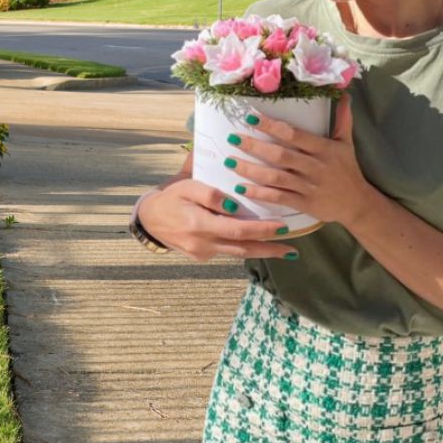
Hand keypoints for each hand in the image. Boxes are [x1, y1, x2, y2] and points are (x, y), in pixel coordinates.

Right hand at [137, 164, 296, 261]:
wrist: (150, 219)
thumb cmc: (172, 196)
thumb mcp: (186, 186)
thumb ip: (209, 194)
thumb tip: (232, 202)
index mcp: (199, 223)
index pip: (235, 229)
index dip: (259, 229)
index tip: (280, 226)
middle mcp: (202, 243)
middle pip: (242, 247)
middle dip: (270, 247)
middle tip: (292, 248)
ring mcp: (203, 252)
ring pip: (238, 253)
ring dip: (264, 252)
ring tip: (288, 252)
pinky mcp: (203, 255)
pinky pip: (229, 252)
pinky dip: (248, 248)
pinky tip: (264, 244)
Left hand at [229, 94, 371, 228]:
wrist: (357, 203)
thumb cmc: (348, 169)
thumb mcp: (346, 142)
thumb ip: (343, 118)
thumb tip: (344, 93)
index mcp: (323, 149)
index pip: (293, 134)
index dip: (271, 126)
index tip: (250, 117)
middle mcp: (314, 167)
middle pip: (279, 155)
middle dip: (254, 146)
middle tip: (232, 137)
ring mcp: (308, 186)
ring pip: (275, 177)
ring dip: (250, 170)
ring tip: (230, 162)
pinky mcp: (303, 204)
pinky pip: (278, 197)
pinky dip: (259, 193)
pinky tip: (241, 188)